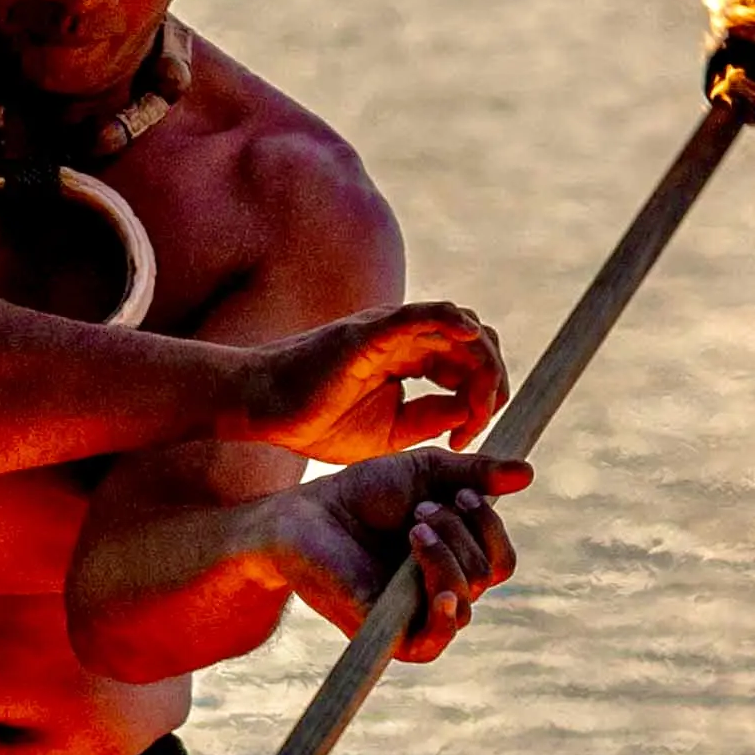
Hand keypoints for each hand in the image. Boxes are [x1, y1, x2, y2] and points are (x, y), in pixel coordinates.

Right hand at [235, 301, 506, 463]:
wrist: (263, 407)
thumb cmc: (315, 420)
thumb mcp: (388, 432)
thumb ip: (430, 420)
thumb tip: (470, 412)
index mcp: (410, 359)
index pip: (469, 364)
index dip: (482, 399)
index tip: (464, 439)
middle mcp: (406, 338)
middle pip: (474, 343)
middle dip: (491, 382)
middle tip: (478, 422)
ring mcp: (390, 331)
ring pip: (459, 327)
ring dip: (482, 364)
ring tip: (477, 405)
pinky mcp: (371, 331)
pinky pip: (422, 315)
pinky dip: (452, 322)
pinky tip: (469, 341)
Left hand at [270, 446, 529, 662]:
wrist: (305, 514)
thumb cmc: (361, 494)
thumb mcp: (425, 473)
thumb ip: (474, 474)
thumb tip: (528, 474)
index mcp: (455, 560)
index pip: (501, 560)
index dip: (490, 525)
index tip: (460, 494)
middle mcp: (442, 591)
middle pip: (488, 574)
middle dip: (460, 532)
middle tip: (418, 511)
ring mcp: (418, 616)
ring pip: (467, 597)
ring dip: (445, 553)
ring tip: (410, 528)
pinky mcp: (391, 636)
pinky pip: (437, 639)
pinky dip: (445, 613)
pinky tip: (441, 592)